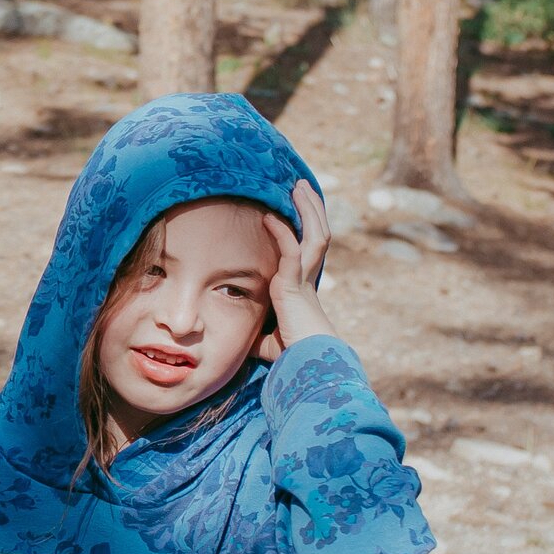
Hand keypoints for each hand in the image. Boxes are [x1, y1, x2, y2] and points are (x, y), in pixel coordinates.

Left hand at [259, 180, 335, 360]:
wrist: (307, 367)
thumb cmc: (292, 357)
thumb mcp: (267, 341)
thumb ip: (256, 332)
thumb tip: (237, 338)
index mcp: (301, 289)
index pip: (305, 250)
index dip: (303, 229)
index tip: (294, 211)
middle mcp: (306, 279)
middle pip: (315, 235)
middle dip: (310, 210)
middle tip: (301, 186)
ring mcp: (303, 280)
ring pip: (313, 236)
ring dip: (307, 210)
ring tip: (299, 187)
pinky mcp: (295, 286)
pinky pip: (291, 251)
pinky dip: (282, 232)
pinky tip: (270, 217)